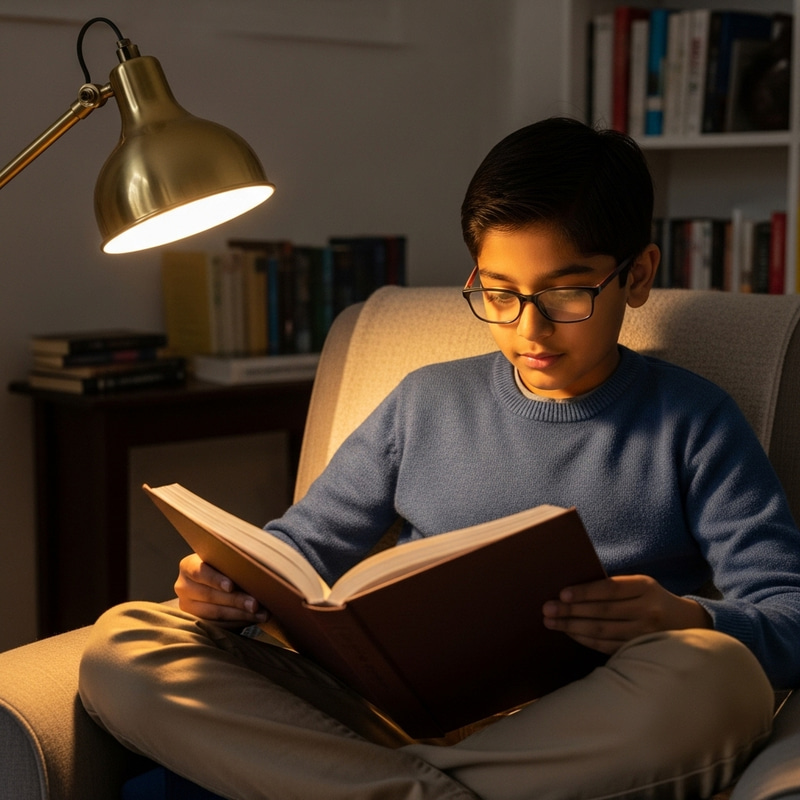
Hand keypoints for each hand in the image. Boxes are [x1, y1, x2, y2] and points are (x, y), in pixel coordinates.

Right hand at [175, 553, 268, 626]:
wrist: (215, 582)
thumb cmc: (224, 567)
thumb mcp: (224, 560)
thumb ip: (231, 563)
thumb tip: (254, 569)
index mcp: (188, 567)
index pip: (199, 572)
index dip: (216, 580)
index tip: (231, 586)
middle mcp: (183, 587)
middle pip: (209, 595)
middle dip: (235, 601)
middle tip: (255, 604)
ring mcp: (187, 607)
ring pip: (215, 614)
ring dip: (240, 614)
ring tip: (260, 614)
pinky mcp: (196, 622)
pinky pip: (218, 626)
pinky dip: (238, 623)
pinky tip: (253, 619)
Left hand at [542, 574, 711, 653]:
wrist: (689, 624)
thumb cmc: (652, 599)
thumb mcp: (641, 585)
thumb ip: (615, 586)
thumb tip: (572, 590)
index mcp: (645, 586)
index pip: (610, 588)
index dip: (585, 592)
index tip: (562, 593)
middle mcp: (647, 610)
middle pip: (602, 611)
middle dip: (571, 610)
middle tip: (547, 609)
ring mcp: (645, 633)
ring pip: (602, 631)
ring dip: (573, 626)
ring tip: (551, 622)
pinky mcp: (640, 651)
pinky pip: (607, 646)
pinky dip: (586, 640)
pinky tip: (570, 633)